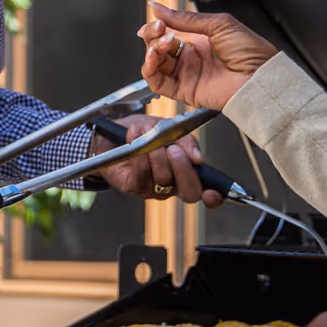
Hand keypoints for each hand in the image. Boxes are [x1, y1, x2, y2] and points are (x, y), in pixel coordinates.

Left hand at [93, 120, 223, 206]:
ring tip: (150, 137)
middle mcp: (171, 186)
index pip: (204, 192)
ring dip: (157, 155)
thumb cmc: (145, 132)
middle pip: (188, 193)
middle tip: (174, 150)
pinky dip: (140, 155)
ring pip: (164, 180)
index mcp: (185, 173)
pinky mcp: (132, 185)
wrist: (113, 131)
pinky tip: (136, 139)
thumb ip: (187, 142)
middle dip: (184, 170)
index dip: (212, 197)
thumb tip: (199, 158)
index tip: (213, 193)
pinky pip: (142, 174)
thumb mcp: (170, 129)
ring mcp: (152, 188)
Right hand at [138, 2, 276, 110]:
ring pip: (155, 64)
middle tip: (158, 30)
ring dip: (151, 51)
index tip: (158, 20)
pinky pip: (158, 83)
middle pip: (158, 47)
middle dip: (153, 36)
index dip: (158, 26)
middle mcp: (190, 57)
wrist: (260, 76)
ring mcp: (186, 74)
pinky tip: (153, 59)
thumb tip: (160, 8)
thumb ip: (186, 18)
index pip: (168, 32)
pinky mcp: (184, 91)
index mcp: (198, 40)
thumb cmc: (251, 51)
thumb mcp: (218, 24)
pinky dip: (149, 71)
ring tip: (160, 45)